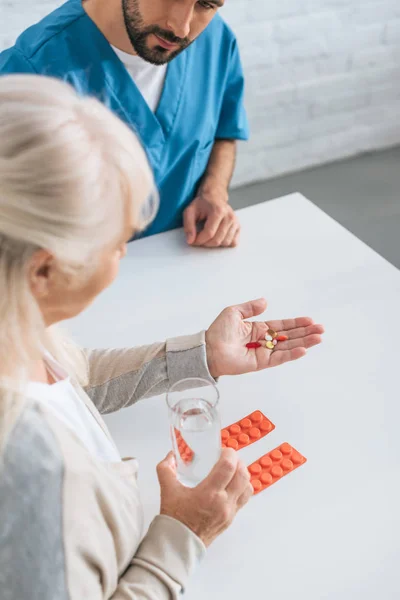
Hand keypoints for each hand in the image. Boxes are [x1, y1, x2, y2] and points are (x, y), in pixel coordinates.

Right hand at [157, 449, 252, 546]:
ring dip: (243, 474)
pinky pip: (245, 499)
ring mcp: (230, 511)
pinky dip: (243, 487)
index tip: (223, 450)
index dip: (229, 454)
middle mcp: (223, 502)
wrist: (179, 545)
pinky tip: (232, 484)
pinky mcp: (231, 518)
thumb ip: (166, 469)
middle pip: (242, 475)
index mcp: (209, 493)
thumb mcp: (167, 491)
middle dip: (238, 461)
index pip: (228, 467)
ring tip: (232, 470)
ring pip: (248, 487)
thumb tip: (170, 455)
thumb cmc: (175, 519)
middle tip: (228, 457)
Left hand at [183, 186, 239, 247]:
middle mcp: (229, 217)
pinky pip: (233, 242)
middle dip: (205, 243)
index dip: (199, 241)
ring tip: (208, 235)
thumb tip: (191, 240)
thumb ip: (188, 226)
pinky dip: (224, 243)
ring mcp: (235, 222)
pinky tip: (218, 236)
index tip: (193, 241)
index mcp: (218, 211)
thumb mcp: (189, 211)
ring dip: (214, 243)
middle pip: (217, 240)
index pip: (209, 234)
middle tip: (199, 239)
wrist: (214, 198)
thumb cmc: (202, 204)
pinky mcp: (238, 226)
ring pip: (225, 243)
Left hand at [205, 298, 323, 378]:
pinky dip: (291, 355)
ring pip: (288, 347)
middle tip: (321, 329)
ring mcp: (263, 352)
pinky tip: (303, 350)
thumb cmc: (218, 331)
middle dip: (305, 333)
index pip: (282, 326)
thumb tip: (265, 301)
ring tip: (318, 339)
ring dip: (304, 343)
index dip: (296, 323)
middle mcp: (263, 341)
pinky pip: (279, 358)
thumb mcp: (233, 312)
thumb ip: (250, 307)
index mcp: (258, 328)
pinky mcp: (261, 363)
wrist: (209, 349)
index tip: (310, 320)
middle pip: (289, 336)